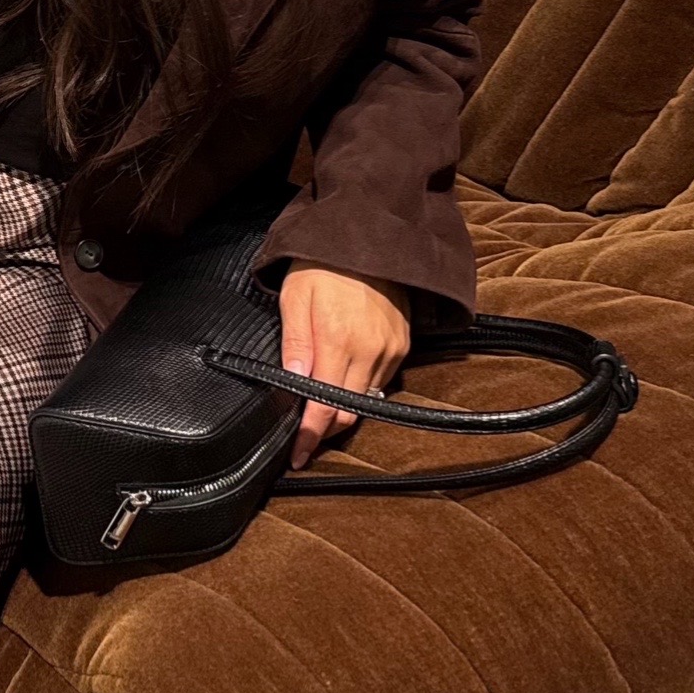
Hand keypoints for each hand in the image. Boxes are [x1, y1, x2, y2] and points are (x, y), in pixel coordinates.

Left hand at [278, 264, 411, 468]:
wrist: (368, 235)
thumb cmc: (322, 263)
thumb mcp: (294, 297)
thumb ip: (295, 343)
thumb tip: (290, 382)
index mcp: (336, 341)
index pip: (323, 407)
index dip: (310, 437)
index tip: (298, 456)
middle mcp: (369, 351)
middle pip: (347, 412)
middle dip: (324, 429)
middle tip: (304, 436)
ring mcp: (390, 349)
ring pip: (366, 400)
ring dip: (343, 409)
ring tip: (321, 406)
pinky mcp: (403, 343)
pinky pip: (381, 381)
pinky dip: (362, 388)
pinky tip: (345, 379)